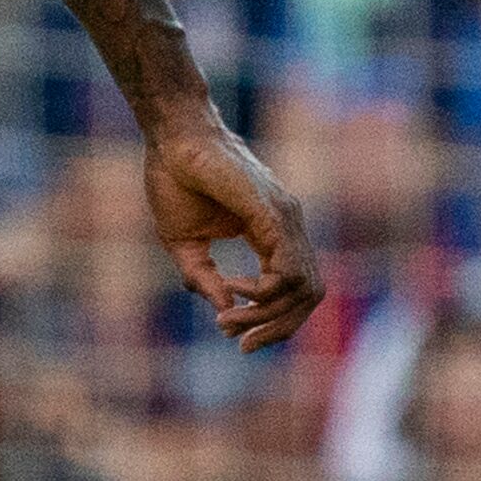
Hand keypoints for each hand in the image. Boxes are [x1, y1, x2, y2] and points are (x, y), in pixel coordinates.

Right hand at [143, 106, 318, 351]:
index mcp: (272, 232)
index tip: (230, 331)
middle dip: (277, 328)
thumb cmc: (174, 180)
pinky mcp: (273, 214)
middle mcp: (289, 226)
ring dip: (269, 315)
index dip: (270, 318)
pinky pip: (286, 269)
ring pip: (303, 288)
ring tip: (231, 320)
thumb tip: (223, 311)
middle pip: (309, 295)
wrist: (172, 137)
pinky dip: (264, 291)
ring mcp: (286, 219)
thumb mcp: (184, 242)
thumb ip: (203, 277)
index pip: (293, 287)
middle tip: (241, 344)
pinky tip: (233, 290)